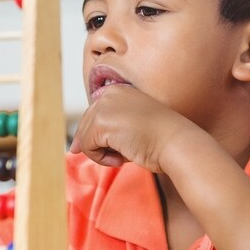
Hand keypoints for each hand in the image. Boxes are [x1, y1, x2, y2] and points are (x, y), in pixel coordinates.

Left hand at [69, 84, 194, 171]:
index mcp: (118, 90)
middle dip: (97, 145)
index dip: (97, 136)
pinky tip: (120, 159)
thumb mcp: (130, 129)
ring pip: (85, 137)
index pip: (93, 115)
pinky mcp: (101, 123)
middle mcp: (109, 94)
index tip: (114, 146)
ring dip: (100, 153)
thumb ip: (104, 133)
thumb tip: (73, 148)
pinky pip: (87, 147)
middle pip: (85, 125)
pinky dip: (100, 158)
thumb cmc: (158, 140)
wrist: (176, 143)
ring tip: (122, 156)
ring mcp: (104, 107)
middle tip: (119, 155)